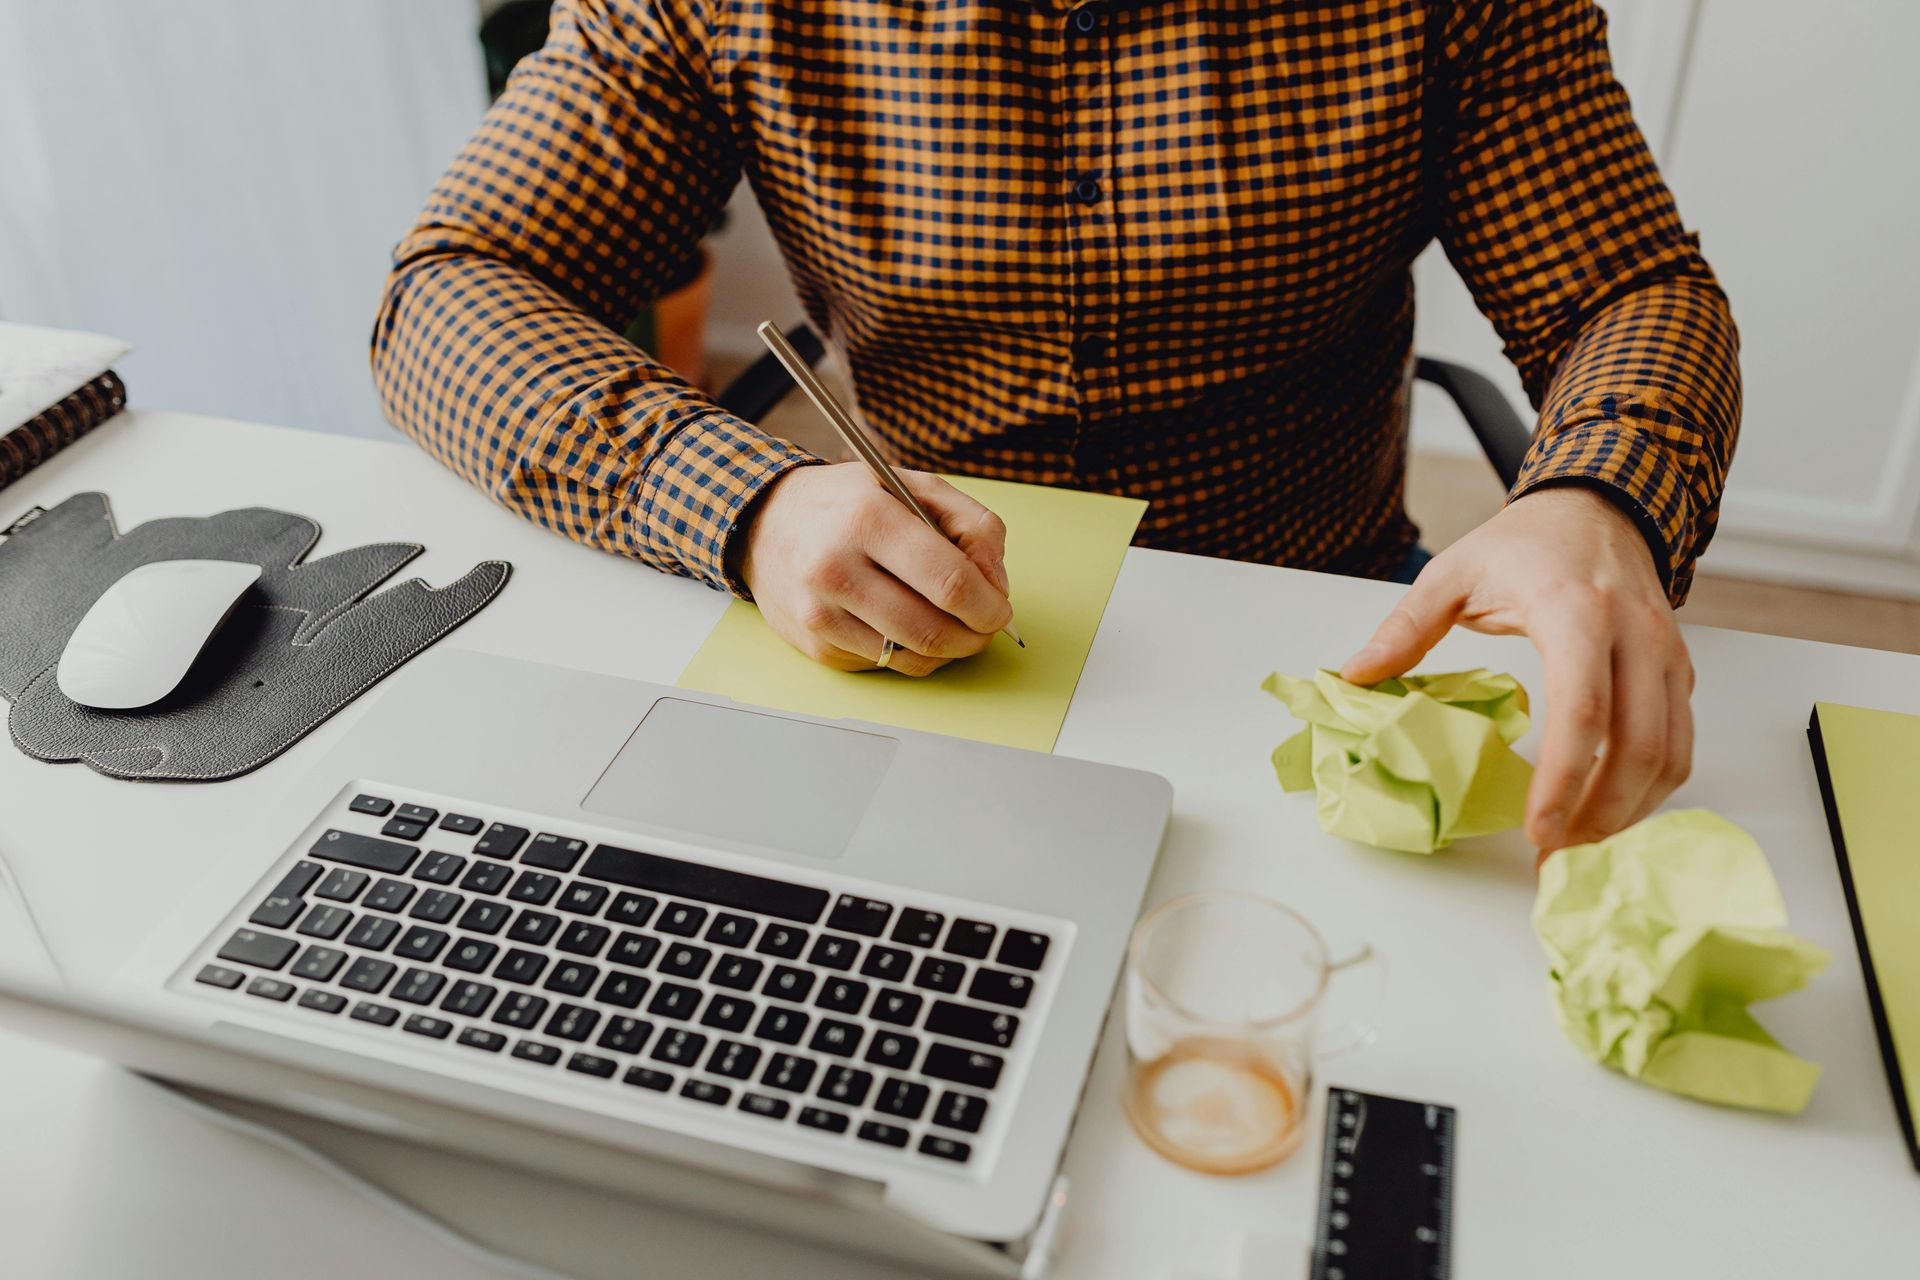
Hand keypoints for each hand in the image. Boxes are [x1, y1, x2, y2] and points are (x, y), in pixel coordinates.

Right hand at [738, 463, 1011, 675]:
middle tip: (984, 626)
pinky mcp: (813, 645)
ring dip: (946, 651)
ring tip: (951, 625)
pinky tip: (904, 625)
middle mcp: (835, 568)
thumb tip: (996, 584)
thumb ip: (972, 524)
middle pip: (932, 631)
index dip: (988, 606)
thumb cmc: (847, 503)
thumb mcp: (913, 486)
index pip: (948, 582)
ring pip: (910, 659)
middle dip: (974, 636)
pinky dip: (907, 652)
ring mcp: (819, 613)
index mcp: (867, 519)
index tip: (999, 608)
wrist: (764, 522)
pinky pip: (882, 665)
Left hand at [1341, 486, 1692, 854]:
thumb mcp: (1453, 573)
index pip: (1582, 708)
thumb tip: (1358, 675)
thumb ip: (1406, 627)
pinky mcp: (1678, 670)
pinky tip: (1611, 811)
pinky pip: (1681, 741)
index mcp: (1576, 611)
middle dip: (1601, 814)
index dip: (1564, 778)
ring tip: (1579, 846)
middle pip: (1639, 745)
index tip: (1537, 829)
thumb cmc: (1527, 542)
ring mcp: (1666, 654)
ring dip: (1630, 810)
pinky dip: (1651, 787)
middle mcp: (1635, 635)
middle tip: (1555, 856)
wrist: (1598, 506)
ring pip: (1671, 752)